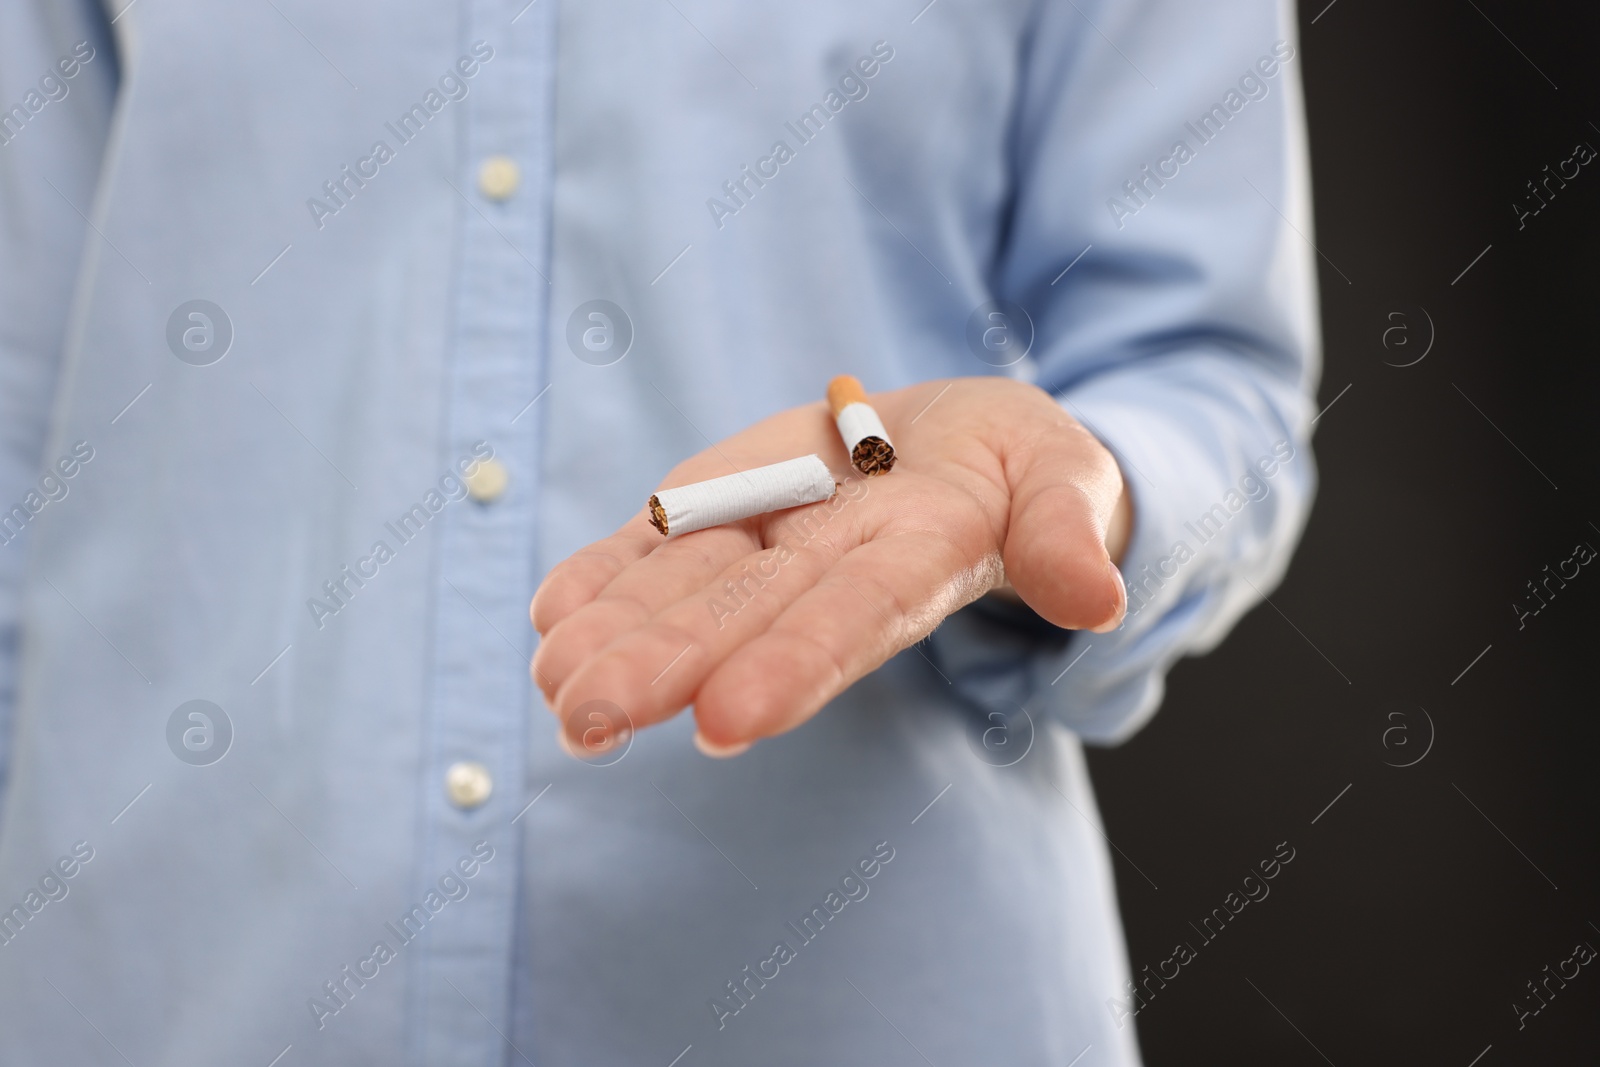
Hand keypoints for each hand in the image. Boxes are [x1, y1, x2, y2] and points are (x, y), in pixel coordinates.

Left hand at [530, 377, 1131, 757]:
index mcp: (919, 561)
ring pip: (688, 587)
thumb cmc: (1025, 472)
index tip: (726, 723)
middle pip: (746, 616)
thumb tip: (1100, 598)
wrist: (961, 447)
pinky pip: (662, 542)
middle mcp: (830, 567)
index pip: (856, 616)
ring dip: (617, 636)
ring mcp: (771, 539)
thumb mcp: (1067, 478)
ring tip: (552, 682)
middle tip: (587, 720)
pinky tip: (552, 613)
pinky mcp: (728, 507)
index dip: (797, 664)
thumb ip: (1069, 530)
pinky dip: (607, 575)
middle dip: (668, 666)